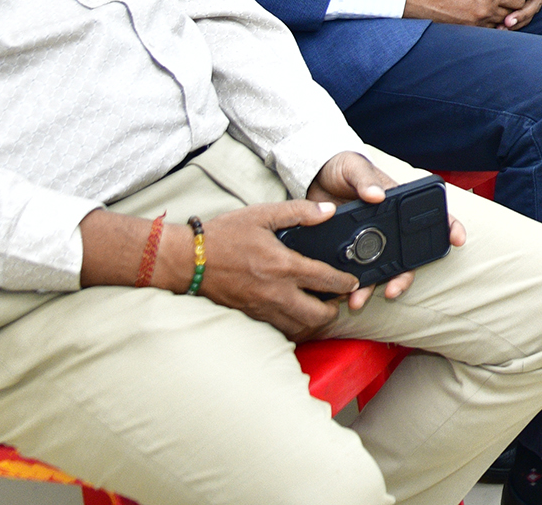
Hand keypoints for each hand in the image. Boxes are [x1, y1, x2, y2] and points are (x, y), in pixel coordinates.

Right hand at [177, 199, 363, 340]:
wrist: (187, 261)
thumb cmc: (223, 235)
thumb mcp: (262, 214)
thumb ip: (299, 212)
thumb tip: (328, 211)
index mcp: (283, 266)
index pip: (325, 280)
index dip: (345, 283)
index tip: (354, 282)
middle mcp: (276, 293)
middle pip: (317, 315)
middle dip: (333, 311)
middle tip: (338, 300)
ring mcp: (262, 308)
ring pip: (299, 328)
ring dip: (314, 323)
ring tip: (320, 309)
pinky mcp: (251, 316)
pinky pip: (280, 330)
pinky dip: (293, 327)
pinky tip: (295, 315)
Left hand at [304, 152, 471, 312]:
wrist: (315, 176)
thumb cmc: (343, 168)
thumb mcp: (354, 168)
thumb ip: (365, 180)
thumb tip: (376, 195)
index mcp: (399, 205)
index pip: (432, 217)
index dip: (448, 228)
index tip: (456, 240)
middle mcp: (390, 228)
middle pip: (407, 258)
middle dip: (403, 279)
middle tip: (393, 290)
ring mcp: (371, 240)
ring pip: (380, 271)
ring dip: (372, 289)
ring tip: (357, 301)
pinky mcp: (349, 249)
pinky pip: (354, 271)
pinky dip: (349, 286)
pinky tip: (339, 294)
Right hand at [404, 0, 528, 26]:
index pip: (518, 0)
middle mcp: (484, 12)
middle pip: (512, 13)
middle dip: (513, 5)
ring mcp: (474, 23)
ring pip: (500, 24)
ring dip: (502, 16)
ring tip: (495, 4)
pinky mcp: (464, 30)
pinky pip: (486, 30)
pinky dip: (489, 23)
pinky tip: (482, 12)